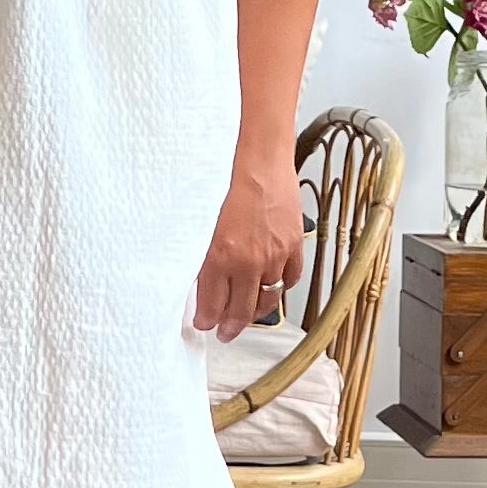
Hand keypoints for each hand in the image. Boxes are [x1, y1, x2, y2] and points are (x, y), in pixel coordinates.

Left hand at [192, 148, 305, 340]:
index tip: (203, 324)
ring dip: (256, 310)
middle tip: (223, 333)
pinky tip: (273, 286)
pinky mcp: (293, 243)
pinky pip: (291, 277)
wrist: (255, 154)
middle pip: (241, 310)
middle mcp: (248, 262)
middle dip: (230, 327)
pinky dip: (282, 285)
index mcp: (219, 258)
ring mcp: (274, 254)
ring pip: (267, 297)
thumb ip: (197, 254)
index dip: (206, 320)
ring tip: (248, 315)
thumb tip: (193, 280)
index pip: (212, 306)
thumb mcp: (196, 220)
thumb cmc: (222, 178)